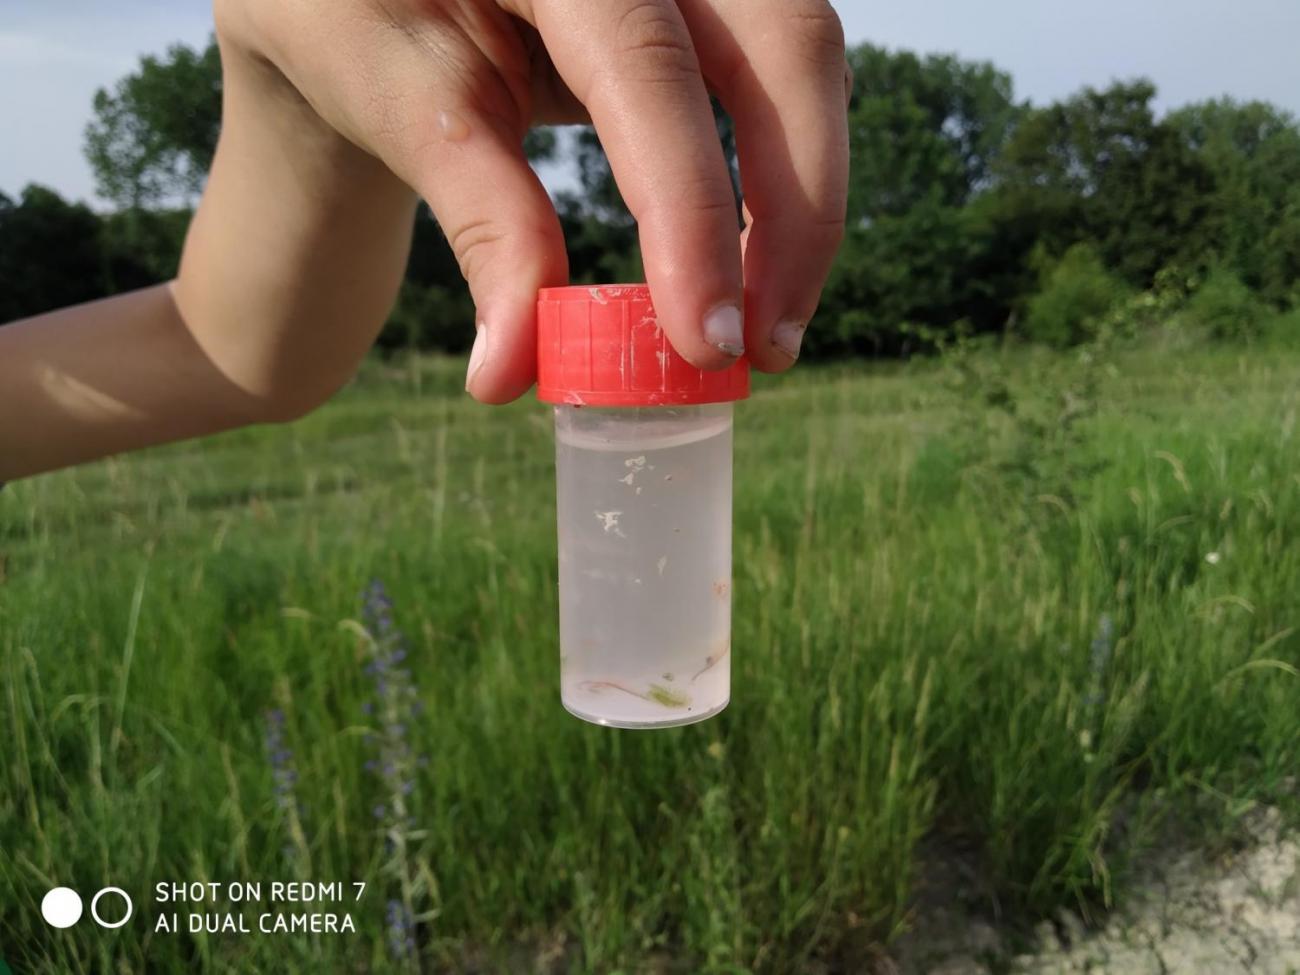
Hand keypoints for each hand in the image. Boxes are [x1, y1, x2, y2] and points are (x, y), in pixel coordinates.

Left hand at [213, 0, 850, 401]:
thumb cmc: (354, 13)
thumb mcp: (395, 99)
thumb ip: (476, 217)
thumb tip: (511, 372)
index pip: (647, 64)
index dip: (691, 208)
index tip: (706, 341)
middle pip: (786, 41)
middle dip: (799, 210)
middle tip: (764, 350)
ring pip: (803, 59)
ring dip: (805, 202)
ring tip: (764, 326)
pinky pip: (778, 74)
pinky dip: (783, 171)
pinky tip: (751, 258)